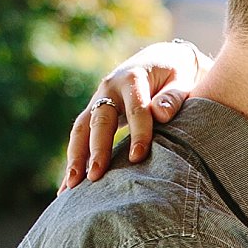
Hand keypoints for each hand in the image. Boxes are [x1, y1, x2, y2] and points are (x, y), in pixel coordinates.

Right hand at [63, 40, 210, 189]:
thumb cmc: (176, 75)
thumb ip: (173, 97)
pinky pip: (80, 138)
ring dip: (76, 157)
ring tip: (72, 186)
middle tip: (96, 175)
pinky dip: (74, 162)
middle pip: (100, 120)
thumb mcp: (182, 80)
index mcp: (133, 78)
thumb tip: (161, 114)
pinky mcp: (93, 114)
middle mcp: (110, 88)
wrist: (159, 60)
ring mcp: (98, 100)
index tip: (137, 157)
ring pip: (81, 129)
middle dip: (97, 149)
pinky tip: (66, 187)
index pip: (136, 109)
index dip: (138, 133)